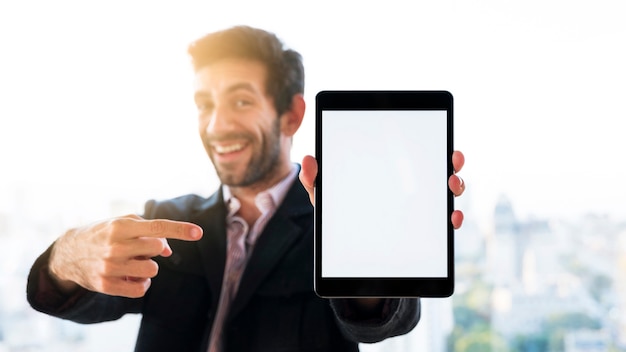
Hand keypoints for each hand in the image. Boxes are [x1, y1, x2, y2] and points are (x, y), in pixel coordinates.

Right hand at [48, 214, 202, 297]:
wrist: (68, 254)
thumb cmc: (103, 234)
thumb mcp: (122, 224)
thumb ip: (149, 231)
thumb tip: (168, 249)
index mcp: (120, 226)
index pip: (157, 227)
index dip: (180, 230)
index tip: (199, 232)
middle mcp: (115, 246)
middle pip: (157, 248)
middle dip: (155, 248)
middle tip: (139, 248)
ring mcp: (110, 267)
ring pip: (152, 270)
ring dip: (148, 266)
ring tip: (133, 262)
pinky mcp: (106, 286)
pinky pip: (141, 290)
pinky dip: (142, 284)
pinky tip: (131, 277)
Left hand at [299, 151, 465, 228]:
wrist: (349, 252)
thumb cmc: (341, 215)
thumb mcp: (328, 199)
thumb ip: (316, 182)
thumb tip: (309, 160)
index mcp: (392, 173)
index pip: (415, 154)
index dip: (432, 146)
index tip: (440, 143)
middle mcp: (413, 188)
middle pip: (440, 171)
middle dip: (451, 164)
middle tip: (452, 163)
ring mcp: (422, 210)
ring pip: (447, 194)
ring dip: (456, 187)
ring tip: (452, 187)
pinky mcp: (426, 231)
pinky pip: (445, 224)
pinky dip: (453, 219)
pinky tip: (452, 218)